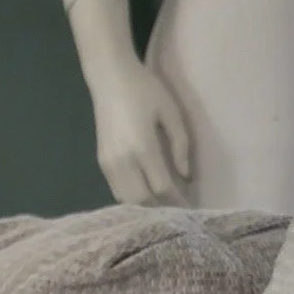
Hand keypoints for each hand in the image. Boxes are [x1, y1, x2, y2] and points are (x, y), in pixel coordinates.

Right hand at [90, 62, 190, 204]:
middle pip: (142, 200)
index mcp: (142, 147)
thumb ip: (180, 144)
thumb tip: (186, 176)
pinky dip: (132, 200)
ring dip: (145, 208)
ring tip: (163, 209)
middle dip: (162, 209)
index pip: (162, 186)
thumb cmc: (145, 90)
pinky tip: (146, 198)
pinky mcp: (102, 164)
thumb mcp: (171, 112)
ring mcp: (109, 164)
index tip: (191, 208)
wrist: (110, 79)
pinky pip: (117, 191)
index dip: (177, 200)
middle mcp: (123, 161)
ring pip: (127, 200)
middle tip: (179, 213)